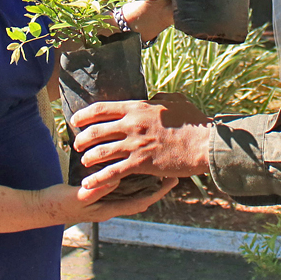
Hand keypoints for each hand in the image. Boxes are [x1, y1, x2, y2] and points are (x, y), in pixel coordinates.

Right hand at [32, 177, 178, 225]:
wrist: (39, 207)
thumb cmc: (57, 203)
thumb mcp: (78, 196)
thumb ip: (97, 189)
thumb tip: (117, 178)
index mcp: (108, 209)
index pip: (140, 202)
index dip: (157, 192)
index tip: (171, 180)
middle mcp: (109, 206)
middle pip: (140, 197)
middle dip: (156, 186)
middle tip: (171, 171)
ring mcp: (102, 201)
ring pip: (130, 191)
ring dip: (143, 181)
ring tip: (157, 166)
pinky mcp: (95, 193)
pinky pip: (117, 185)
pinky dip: (127, 177)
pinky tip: (129, 165)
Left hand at [70, 93, 211, 191]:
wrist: (205, 144)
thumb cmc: (194, 122)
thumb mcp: (176, 101)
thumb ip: (160, 97)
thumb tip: (153, 96)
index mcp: (138, 108)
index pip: (102, 108)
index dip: (84, 114)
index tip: (75, 120)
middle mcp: (132, 124)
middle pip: (96, 130)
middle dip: (82, 138)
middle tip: (76, 144)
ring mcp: (135, 144)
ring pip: (101, 151)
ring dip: (88, 157)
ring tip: (84, 161)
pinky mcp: (141, 163)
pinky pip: (113, 172)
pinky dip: (97, 179)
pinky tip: (88, 183)